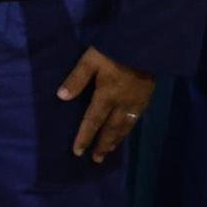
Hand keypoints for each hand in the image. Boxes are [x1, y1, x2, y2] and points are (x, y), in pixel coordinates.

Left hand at [58, 45, 153, 163]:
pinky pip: (135, 120)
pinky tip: (124, 132)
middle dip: (102, 145)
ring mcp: (136, 103)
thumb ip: (76, 79)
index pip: (92, 121)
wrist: (146, 46)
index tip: (78, 152)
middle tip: (96, 159)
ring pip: (124, 128)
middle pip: (111, 130)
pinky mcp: (146, 98)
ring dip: (115, 141)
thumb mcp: (90, 61)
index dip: (85, 137)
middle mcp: (122, 104)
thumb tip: (61, 97)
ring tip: (108, 152)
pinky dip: (127, 131)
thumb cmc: (113, 51)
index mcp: (106, 96)